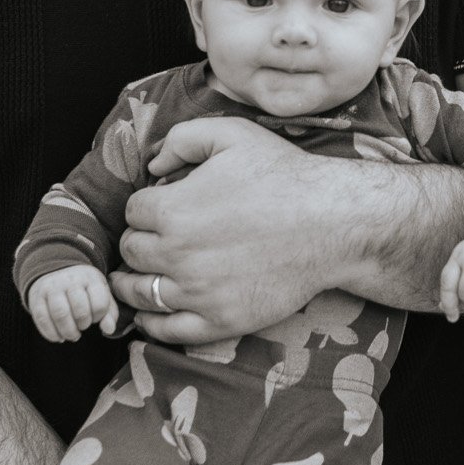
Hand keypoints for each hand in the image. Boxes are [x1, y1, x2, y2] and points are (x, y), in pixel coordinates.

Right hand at [26, 265, 116, 342]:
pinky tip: (58, 337)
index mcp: (90, 278)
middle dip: (83, 325)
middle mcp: (70, 280)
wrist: (56, 271)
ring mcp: (52, 287)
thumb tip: (109, 330)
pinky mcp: (36, 297)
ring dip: (68, 332)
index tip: (95, 317)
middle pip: (80, 311)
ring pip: (60, 315)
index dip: (99, 317)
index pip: (100, 304)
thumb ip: (109, 313)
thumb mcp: (101, 294)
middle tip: (82, 327)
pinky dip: (51, 334)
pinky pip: (42, 319)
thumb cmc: (84, 288)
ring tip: (72, 335)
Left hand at [113, 117, 358, 345]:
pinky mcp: (219, 321)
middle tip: (151, 239)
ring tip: (135, 277)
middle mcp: (177, 255)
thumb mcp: (233, 134)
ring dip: (131, 283)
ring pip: (141, 292)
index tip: (159, 207)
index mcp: (173, 210)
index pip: (133, 212)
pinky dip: (151, 323)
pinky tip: (151, 313)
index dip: (145, 206)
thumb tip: (153, 165)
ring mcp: (197, 292)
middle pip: (132, 252)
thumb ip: (182, 138)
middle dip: (138, 241)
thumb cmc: (284, 175)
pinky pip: (167, 330)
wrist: (332, 223)